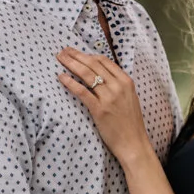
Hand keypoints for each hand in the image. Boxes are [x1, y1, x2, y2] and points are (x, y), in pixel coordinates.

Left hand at [57, 48, 150, 162]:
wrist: (133, 142)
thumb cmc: (130, 122)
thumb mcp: (130, 98)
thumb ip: (118, 85)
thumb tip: (101, 74)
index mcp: (126, 81)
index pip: (104, 61)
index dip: (88, 54)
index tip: (76, 52)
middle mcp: (118, 86)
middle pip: (93, 64)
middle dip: (76, 55)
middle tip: (64, 51)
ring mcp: (109, 97)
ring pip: (86, 74)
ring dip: (71, 64)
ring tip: (60, 59)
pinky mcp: (99, 109)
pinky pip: (82, 91)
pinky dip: (70, 82)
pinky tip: (61, 77)